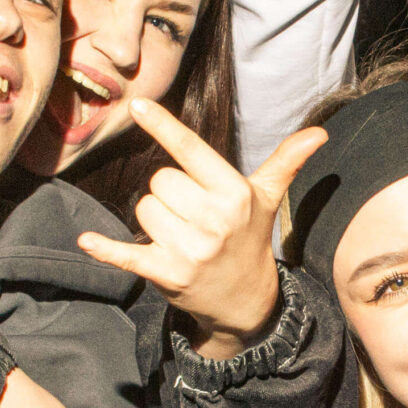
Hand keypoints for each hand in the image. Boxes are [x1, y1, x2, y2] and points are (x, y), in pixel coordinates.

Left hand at [75, 101, 325, 359]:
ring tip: (180, 236)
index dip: (164, 126)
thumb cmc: (250, 238)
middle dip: (168, 194)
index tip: (138, 105)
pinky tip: (87, 241)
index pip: (192, 151)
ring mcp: (190, 249)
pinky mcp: (167, 273)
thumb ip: (285, 161)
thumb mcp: (267, 198)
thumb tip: (319, 132)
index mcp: (235, 193)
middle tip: (191, 215)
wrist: (246, 302)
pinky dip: (105, 249)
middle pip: (159, 181)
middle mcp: (214, 220)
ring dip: (153, 219)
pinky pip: (126, 253)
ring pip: (143, 208)